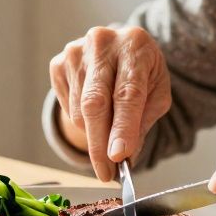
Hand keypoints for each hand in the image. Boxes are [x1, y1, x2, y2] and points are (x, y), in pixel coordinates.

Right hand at [49, 26, 170, 180]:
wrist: (121, 46)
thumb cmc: (142, 72)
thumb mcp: (157, 92)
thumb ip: (143, 123)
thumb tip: (124, 157)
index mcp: (135, 46)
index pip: (127, 93)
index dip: (122, 127)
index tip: (119, 157)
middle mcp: (102, 43)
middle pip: (95, 103)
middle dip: (99, 143)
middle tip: (105, 172)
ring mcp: (76, 52)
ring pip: (79, 111)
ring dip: (94, 134)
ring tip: (109, 131)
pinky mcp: (58, 63)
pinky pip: (67, 107)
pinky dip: (81, 121)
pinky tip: (95, 111)